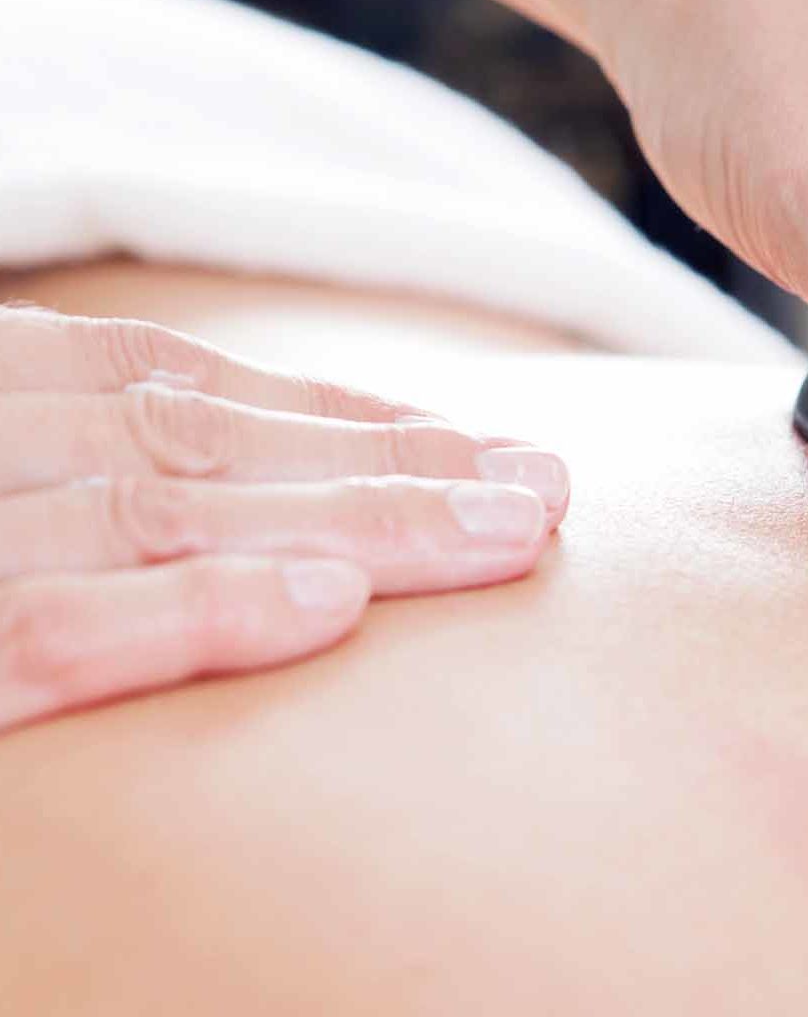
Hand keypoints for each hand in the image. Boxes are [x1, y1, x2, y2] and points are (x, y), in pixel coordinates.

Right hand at [0, 307, 568, 731]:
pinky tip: (336, 605)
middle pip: (206, 443)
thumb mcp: (4, 475)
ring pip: (170, 515)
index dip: (335, 414)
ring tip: (508, 533)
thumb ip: (70, 458)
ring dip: (357, 520)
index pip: (172, 383)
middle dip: (389, 461)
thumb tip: (232, 489)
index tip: (471, 440)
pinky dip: (205, 609)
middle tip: (544, 486)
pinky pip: (58, 634)